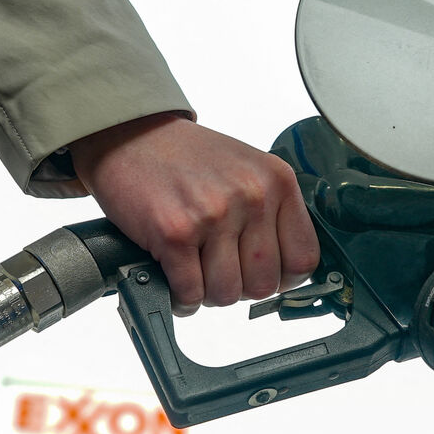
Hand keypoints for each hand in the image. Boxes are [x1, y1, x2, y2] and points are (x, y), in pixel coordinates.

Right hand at [69, 113, 319, 315]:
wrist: (129, 135)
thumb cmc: (185, 157)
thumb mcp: (246, 170)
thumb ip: (270, 213)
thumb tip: (283, 272)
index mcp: (277, 181)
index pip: (304, 259)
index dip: (282, 279)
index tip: (262, 276)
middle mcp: (251, 196)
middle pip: (263, 285)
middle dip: (239, 288)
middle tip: (218, 270)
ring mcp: (213, 215)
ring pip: (226, 294)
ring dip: (206, 293)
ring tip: (194, 270)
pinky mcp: (174, 233)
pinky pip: (190, 293)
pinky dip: (181, 298)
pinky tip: (174, 279)